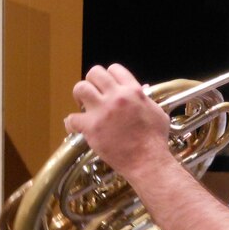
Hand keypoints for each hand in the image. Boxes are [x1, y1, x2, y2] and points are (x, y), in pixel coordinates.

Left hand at [64, 63, 171, 177]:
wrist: (147, 161)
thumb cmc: (155, 140)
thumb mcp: (157, 112)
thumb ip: (146, 99)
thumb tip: (142, 91)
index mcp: (133, 91)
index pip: (114, 68)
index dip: (109, 77)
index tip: (107, 88)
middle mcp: (116, 97)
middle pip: (94, 73)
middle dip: (91, 83)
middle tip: (92, 96)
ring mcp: (102, 111)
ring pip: (80, 88)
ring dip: (79, 97)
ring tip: (82, 107)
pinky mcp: (91, 128)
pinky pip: (71, 118)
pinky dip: (70, 124)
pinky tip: (75, 128)